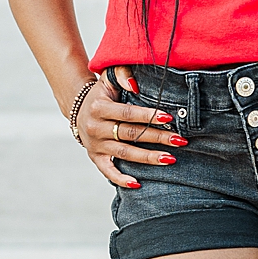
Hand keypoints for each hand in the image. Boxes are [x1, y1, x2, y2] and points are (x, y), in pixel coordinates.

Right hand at [73, 70, 186, 188]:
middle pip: (130, 134)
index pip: (127, 113)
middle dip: (157, 137)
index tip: (168, 117)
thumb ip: (121, 74)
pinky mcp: (95, 157)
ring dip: (148, 157)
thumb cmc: (101, 94)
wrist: (78, 109)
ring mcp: (95, 145)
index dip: (148, 115)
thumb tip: (135, 84)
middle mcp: (95, 127)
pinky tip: (138, 184)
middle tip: (179, 140)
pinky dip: (121, 179)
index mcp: (98, 107)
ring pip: (124, 153)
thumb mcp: (107, 79)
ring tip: (170, 158)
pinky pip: (108, 171)